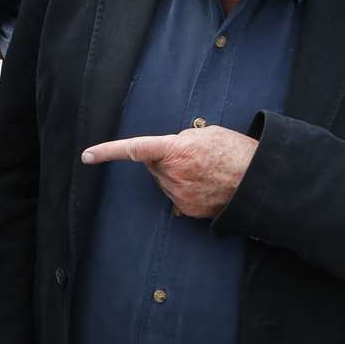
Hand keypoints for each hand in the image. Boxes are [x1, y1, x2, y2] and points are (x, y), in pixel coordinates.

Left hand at [81, 127, 257, 217]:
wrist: (257, 181)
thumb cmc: (234, 151)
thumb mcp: (205, 134)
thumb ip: (179, 140)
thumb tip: (166, 150)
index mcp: (175, 150)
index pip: (134, 149)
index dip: (108, 151)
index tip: (87, 156)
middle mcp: (172, 174)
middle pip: (154, 165)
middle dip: (165, 159)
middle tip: (193, 156)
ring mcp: (179, 194)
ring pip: (165, 181)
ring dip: (177, 174)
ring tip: (204, 170)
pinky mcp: (188, 210)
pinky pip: (177, 195)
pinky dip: (187, 189)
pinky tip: (206, 184)